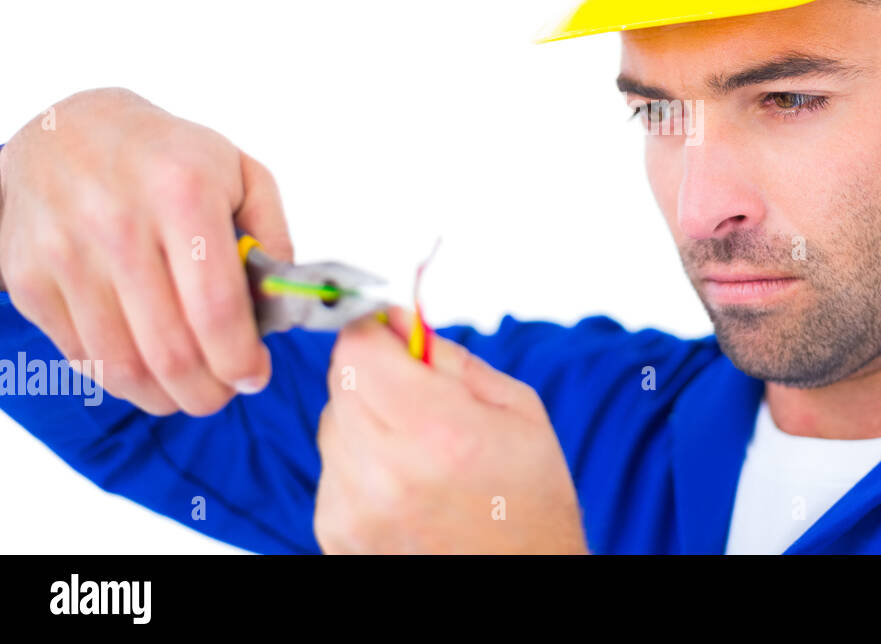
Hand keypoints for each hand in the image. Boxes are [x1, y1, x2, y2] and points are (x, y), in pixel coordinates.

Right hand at [0, 87, 292, 414]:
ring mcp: (65, 255)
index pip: (216, 308)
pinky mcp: (29, 280)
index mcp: (182, 194)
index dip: (240, 360)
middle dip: (208, 392)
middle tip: (226, 392)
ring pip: (122, 365)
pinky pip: (81, 356)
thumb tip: (281, 303)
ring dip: (166, 396)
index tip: (255, 375)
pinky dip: (122, 380)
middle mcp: (118, 224)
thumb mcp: (238, 170)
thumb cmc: (164, 155)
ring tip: (191, 391)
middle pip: (170, 350)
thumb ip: (272, 234)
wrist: (64, 131)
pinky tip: (149, 370)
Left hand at [315, 308, 589, 553]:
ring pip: (333, 424)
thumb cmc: (530, 500)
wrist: (521, 577)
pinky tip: (404, 483)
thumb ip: (449, 358)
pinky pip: (332, 467)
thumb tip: (400, 322)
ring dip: (366, 419)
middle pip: (341, 382)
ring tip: (418, 449)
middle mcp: (385, 474)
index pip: (358, 350)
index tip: (397, 338)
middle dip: (376, 374)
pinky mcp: (335, 533)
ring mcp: (352, 510)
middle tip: (420, 396)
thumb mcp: (516, 408)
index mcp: (438, 433)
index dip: (377, 332)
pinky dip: (361, 462)